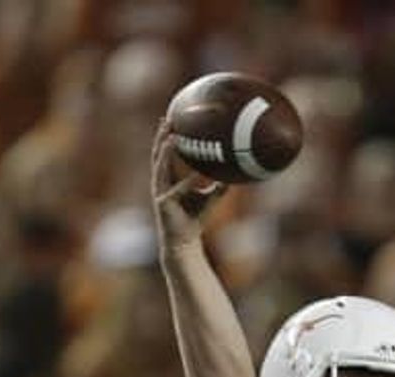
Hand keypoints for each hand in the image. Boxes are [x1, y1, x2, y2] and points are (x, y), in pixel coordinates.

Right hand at [151, 123, 227, 251]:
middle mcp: (161, 181)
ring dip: (165, 150)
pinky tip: (196, 174)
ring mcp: (160, 191)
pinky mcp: (163, 203)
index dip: (167, 135)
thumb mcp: (212, 197)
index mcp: (169, 177)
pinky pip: (176, 189)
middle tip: (168, 118)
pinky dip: (186, 182)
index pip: (165, 152)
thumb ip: (220, 185)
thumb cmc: (196, 218)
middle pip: (158, 153)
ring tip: (172, 136)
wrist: (185, 241)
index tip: (173, 118)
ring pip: (160, 165)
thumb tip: (236, 173)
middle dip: (162, 135)